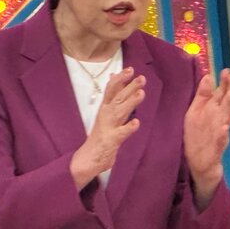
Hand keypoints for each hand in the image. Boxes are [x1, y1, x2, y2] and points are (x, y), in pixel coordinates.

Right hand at [70, 67, 144, 189]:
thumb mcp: (106, 112)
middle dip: (129, 87)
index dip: (121, 79)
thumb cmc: (101, 135)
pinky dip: (128, 128)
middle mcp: (106, 115)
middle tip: (141, 78)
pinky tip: (136, 123)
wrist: (87, 159)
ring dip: (130, 102)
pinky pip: (121, 134)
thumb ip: (112, 95)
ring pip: (120, 112)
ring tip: (141, 93)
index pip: (111, 89)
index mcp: (105, 108)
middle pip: (117, 98)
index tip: (131, 69)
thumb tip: (114, 76)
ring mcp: (108, 128)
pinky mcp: (111, 141)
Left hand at [183, 69, 229, 207]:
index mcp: (213, 114)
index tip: (228, 70)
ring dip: (229, 108)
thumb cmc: (199, 138)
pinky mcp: (215, 152)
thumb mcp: (195, 114)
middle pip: (226, 104)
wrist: (200, 168)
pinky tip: (224, 128)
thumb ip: (202, 96)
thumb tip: (207, 76)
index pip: (221, 95)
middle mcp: (218, 123)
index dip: (225, 83)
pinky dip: (222, 136)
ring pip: (225, 120)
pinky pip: (219, 143)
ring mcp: (218, 137)